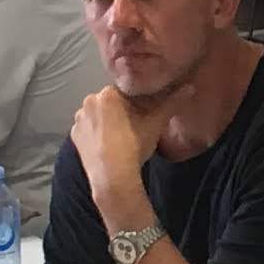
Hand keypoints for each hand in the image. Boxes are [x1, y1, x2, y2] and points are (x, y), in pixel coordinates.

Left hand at [70, 85, 161, 220]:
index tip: (145, 113)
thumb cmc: (134, 145)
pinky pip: (88, 129)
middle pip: (110, 101)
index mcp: (108, 93)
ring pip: (98, 114)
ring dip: (107, 121)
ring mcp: (79, 119)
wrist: (112, 177)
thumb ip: (171, 103)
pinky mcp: (74, 136)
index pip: (126, 91)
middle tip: (135, 126)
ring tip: (121, 137)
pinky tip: (108, 145)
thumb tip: (190, 87)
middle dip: (121, 110)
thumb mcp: (155, 123)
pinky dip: (96, 133)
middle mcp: (89, 101)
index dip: (137, 102)